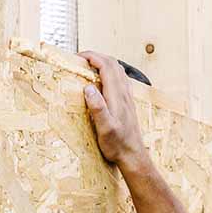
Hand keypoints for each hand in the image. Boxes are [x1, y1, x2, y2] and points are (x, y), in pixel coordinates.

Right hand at [79, 50, 147, 169]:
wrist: (133, 156)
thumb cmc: (118, 145)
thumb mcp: (105, 129)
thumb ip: (97, 107)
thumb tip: (88, 88)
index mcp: (117, 96)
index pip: (106, 66)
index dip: (92, 56)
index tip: (78, 57)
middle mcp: (124, 94)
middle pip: (113, 64)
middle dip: (96, 56)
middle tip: (81, 59)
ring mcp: (128, 98)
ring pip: (118, 70)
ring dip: (104, 63)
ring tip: (90, 66)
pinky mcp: (128, 103)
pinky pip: (121, 80)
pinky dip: (111, 73)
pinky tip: (104, 80)